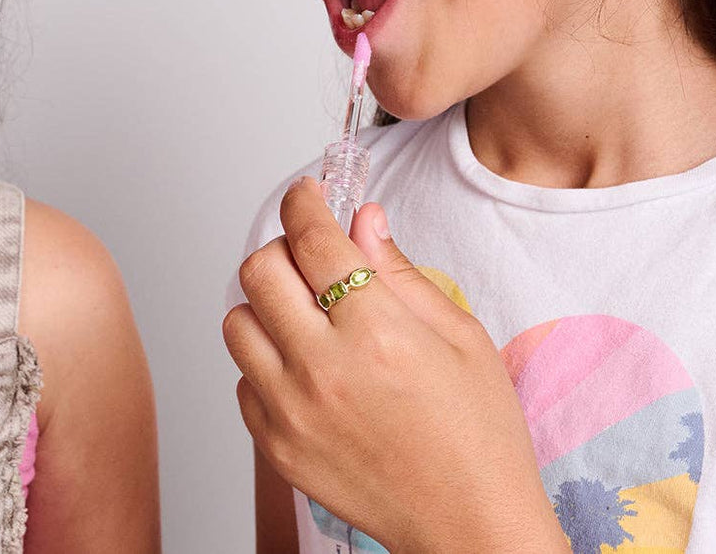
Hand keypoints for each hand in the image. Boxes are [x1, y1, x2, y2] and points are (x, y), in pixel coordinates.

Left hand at [225, 178, 566, 553]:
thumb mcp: (460, 337)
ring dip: (267, 306)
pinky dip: (265, 362)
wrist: (470, 528)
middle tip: (311, 257)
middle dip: (284, 249)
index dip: (304, 202)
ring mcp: (291, 411)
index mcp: (376, 333)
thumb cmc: (479, 436)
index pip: (312, 239)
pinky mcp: (275, 446)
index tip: (307, 194)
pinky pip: (242, 378)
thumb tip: (363, 217)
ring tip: (307, 316)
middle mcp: (323, 369)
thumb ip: (400, 270)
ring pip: (237, 321)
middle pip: (259, 270)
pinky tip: (307, 369)